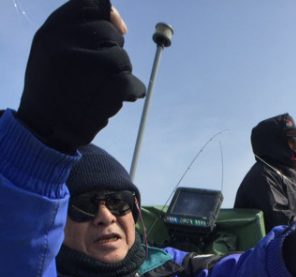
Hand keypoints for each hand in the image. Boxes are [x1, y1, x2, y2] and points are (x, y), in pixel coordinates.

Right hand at [17, 0, 144, 152]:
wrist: (46, 130)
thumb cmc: (52, 88)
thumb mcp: (52, 49)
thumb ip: (79, 28)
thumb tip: (119, 22)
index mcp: (53, 31)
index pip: (90, 6)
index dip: (108, 17)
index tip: (118, 30)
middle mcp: (67, 45)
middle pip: (110, 34)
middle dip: (113, 52)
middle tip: (102, 73)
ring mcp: (89, 67)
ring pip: (122, 59)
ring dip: (121, 74)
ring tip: (104, 89)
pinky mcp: (106, 90)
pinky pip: (131, 82)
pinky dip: (133, 90)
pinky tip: (125, 97)